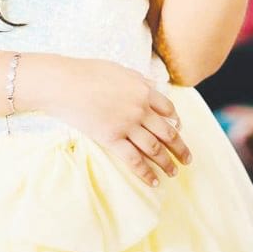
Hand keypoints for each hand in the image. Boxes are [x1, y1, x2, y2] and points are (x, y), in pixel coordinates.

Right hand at [46, 57, 192, 187]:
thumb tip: (153, 84)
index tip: (179, 130)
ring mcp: (127, 125)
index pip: (168, 110)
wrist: (65, 83)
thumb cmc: (88, 72)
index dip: (176, 122)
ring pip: (154, 148)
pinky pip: (134, 160)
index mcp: (143, 90)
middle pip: (167, 132)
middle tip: (187, 159)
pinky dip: (146, 173)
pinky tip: (154, 182)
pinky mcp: (112, 139)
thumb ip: (139, 79)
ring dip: (167, 162)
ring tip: (174, 173)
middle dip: (180, 148)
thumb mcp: (120, 70)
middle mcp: (140, 108)